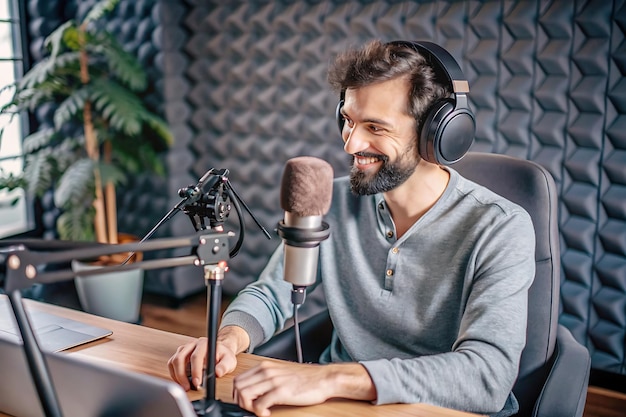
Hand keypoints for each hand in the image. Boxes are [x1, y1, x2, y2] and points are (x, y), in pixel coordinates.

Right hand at [167, 326, 248, 390]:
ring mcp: (185, 348)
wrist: (220, 350)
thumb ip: (224, 366)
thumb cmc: (223, 356)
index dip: (195, 371)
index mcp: (204, 343)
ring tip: (185, 387)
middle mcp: (193, 344)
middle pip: (180, 358)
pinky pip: (172, 364)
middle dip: (182, 375)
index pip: (196, 357)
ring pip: (174, 361)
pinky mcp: (180, 354)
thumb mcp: (229, 360)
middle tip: (188, 388)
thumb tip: (217, 373)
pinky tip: (181, 381)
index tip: (197, 383)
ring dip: (177, 376)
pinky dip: (174, 374)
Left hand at [232, 361, 375, 415]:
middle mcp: (266, 371)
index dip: (238, 393)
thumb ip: (267, 377)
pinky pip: (259, 405)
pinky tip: (268, 413)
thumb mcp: (281, 372)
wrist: (324, 378)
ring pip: (244, 395)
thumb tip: (254, 389)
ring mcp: (273, 381)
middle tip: (251, 408)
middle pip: (238, 387)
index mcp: (265, 366)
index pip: (239, 379)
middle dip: (240, 401)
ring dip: (248, 407)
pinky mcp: (280, 392)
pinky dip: (260, 412)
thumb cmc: (306, 378)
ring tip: (259, 411)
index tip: (246, 401)